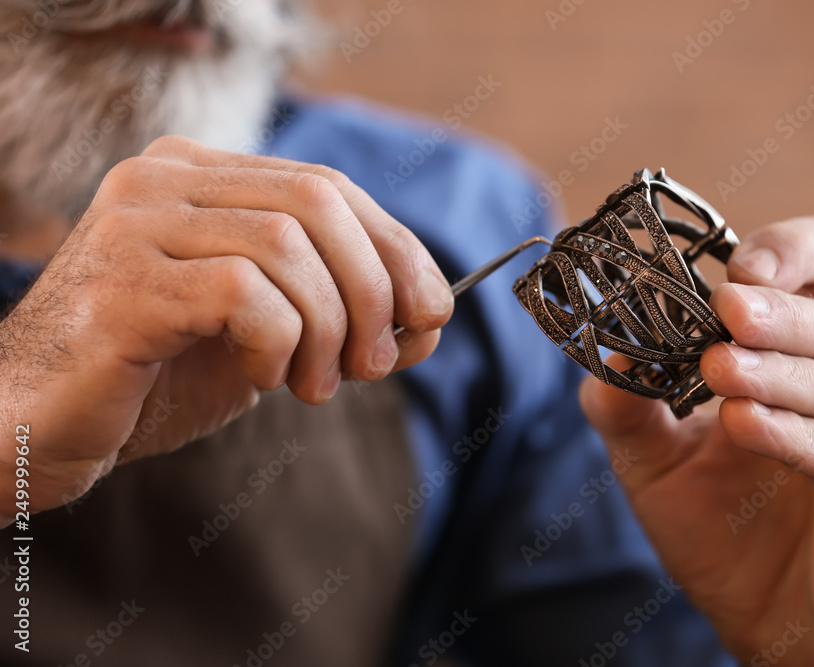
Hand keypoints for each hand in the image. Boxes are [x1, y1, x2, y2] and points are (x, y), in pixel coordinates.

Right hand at [0, 135, 453, 522]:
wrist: (45, 425)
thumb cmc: (157, 378)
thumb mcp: (272, 340)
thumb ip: (344, 319)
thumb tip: (430, 320)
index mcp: (202, 177)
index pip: (329, 187)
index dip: (395, 248)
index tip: (430, 311)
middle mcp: (166, 179)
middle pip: (318, 202)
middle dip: (374, 287)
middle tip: (376, 362)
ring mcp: (138, 223)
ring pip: (288, 245)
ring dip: (329, 328)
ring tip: (316, 385)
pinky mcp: (125, 281)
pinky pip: (245, 293)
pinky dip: (279, 342)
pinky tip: (262, 376)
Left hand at [580, 217, 813, 665]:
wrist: (768, 626)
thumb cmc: (723, 533)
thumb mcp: (654, 463)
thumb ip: (626, 409)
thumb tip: (602, 354)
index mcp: (803, 354)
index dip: (789, 253)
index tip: (734, 274)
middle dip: (777, 315)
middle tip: (725, 314)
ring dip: (778, 375)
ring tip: (721, 372)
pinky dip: (794, 437)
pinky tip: (745, 425)